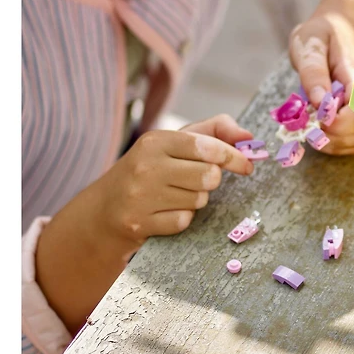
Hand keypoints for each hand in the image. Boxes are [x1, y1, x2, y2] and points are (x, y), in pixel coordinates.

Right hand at [95, 114, 254, 244]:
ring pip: (199, 200)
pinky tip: (165, 211)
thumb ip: (217, 130)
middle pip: (209, 177)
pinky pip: (184, 222)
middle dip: (211, 180)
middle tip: (198, 179)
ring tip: (175, 194)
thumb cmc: (152, 168)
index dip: (234, 157)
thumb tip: (249, 137)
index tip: (246, 165)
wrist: (104, 208)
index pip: (209, 148)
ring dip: (195, 199)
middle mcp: (146, 166)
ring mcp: (140, 196)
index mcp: (156, 140)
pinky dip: (182, 218)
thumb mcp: (177, 141)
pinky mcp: (138, 223)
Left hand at [289, 8, 353, 154]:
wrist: (345, 26)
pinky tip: (323, 131)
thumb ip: (313, 73)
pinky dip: (339, 143)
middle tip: (308, 124)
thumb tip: (319, 103)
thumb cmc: (324, 33)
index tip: (314, 117)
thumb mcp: (310, 43)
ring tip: (313, 128)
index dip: (337, 122)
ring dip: (335, 143)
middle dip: (333, 136)